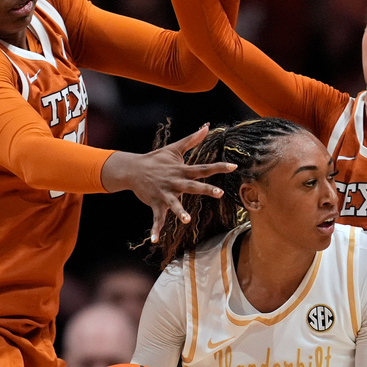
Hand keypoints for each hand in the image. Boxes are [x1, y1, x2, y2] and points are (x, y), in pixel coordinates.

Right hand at [100, 124, 236, 243]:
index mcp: (181, 170)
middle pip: (192, 186)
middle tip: (219, 193)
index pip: (203, 168)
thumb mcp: (174, 149)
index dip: (218, 167)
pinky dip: (155, 229)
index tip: (233, 166)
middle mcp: (174, 182)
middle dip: (205, 190)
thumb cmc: (156, 159)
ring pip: (173, 204)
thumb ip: (192, 140)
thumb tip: (206, 126)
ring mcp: (164, 194)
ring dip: (179, 212)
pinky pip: (156, 219)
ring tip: (186, 220)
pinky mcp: (155, 203)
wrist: (132, 169)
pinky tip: (155, 240)